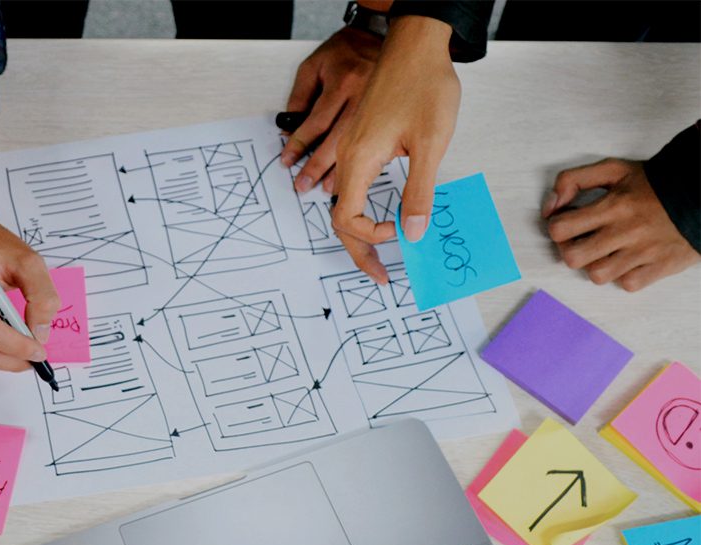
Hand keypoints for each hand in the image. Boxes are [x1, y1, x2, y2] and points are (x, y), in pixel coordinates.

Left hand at [281, 26, 381, 193]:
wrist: (383, 36)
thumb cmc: (346, 51)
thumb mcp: (313, 66)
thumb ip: (300, 97)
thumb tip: (289, 129)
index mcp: (343, 81)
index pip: (316, 121)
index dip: (299, 144)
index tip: (287, 160)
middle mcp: (364, 94)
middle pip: (338, 139)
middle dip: (318, 166)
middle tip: (304, 185)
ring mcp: (382, 105)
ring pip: (359, 145)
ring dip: (343, 170)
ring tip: (328, 188)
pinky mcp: (393, 113)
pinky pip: (378, 142)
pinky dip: (366, 161)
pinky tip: (357, 174)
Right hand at [331, 16, 458, 282]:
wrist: (417, 45)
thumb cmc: (424, 86)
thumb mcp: (431, 144)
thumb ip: (419, 191)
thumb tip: (412, 231)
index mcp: (360, 159)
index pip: (347, 217)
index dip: (369, 236)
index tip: (398, 234)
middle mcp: (349, 156)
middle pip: (338, 217)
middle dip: (357, 250)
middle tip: (378, 275)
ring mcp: (352, 148)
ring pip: (342, 202)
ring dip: (357, 231)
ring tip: (376, 252)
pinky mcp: (361, 140)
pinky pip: (350, 184)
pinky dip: (360, 208)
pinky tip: (378, 215)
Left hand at [545, 158, 699, 290]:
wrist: (699, 194)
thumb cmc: (653, 184)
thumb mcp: (613, 170)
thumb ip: (574, 179)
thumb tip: (550, 205)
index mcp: (613, 206)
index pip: (560, 228)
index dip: (556, 227)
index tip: (566, 223)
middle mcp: (626, 231)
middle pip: (573, 258)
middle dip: (569, 250)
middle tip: (579, 241)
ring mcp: (644, 252)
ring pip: (597, 275)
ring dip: (594, 265)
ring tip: (603, 252)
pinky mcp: (660, 266)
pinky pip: (628, 284)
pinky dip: (623, 275)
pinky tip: (626, 260)